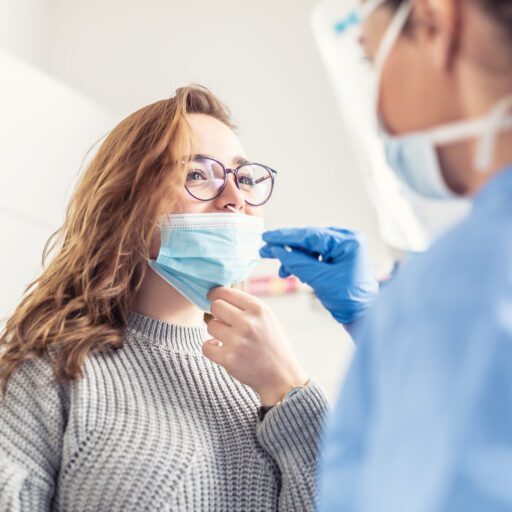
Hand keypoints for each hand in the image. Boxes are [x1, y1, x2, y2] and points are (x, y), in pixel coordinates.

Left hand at [202, 287, 307, 405]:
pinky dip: (211, 348)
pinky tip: (221, 349)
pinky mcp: (229, 359)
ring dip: (216, 332)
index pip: (224, 292)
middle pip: (215, 306)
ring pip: (210, 325)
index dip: (215, 294)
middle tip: (224, 322)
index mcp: (258, 308)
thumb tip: (216, 296)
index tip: (212, 298)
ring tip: (229, 339)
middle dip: (217, 313)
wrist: (282, 376)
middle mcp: (248, 322)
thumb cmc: (272, 344)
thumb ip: (245, 306)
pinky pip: (206, 346)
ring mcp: (238, 341)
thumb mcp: (267, 318)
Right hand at [260, 227, 378, 324]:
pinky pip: (315, 254)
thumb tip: (275, 249)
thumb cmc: (347, 298)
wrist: (361, 314)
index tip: (267, 237)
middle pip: (309, 240)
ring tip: (283, 272)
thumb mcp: (318, 279)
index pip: (310, 235)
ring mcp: (342, 247)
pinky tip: (295, 272)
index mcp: (347, 241)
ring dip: (294, 259)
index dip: (285, 237)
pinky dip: (303, 263)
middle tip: (265, 251)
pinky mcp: (338, 255)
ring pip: (310, 248)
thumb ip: (296, 262)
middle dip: (288, 249)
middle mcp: (346, 239)